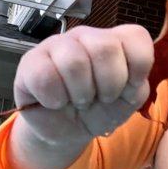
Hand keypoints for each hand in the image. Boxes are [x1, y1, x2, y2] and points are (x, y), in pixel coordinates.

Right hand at [8, 24, 153, 168]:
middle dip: (108, 85)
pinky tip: (55, 101)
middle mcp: (86, 37)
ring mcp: (56, 45)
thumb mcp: (128, 101)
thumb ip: (138, 86)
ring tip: (77, 100)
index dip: (137, 68)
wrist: (67, 132)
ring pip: (74, 60)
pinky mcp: (30, 62)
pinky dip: (54, 98)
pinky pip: (44, 76)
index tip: (128, 88)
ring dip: (80, 93)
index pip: (136, 36)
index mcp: (114, 41)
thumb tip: (131, 80)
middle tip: (99, 97)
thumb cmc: (98, 110)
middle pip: (105, 48)